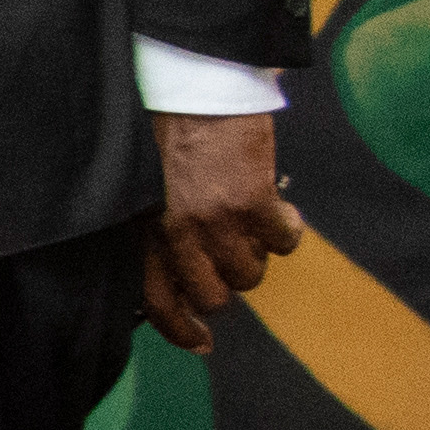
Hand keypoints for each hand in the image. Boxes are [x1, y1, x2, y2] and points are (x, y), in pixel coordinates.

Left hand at [140, 107, 300, 353]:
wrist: (192, 84)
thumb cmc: (164, 130)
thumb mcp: (142, 187)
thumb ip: (157, 230)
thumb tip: (188, 275)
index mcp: (141, 229)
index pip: (157, 302)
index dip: (181, 331)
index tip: (202, 344)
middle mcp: (175, 232)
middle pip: (215, 296)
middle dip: (229, 282)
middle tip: (235, 252)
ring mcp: (215, 220)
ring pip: (250, 274)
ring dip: (256, 252)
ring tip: (251, 217)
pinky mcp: (252, 202)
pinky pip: (283, 242)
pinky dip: (288, 228)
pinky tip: (280, 207)